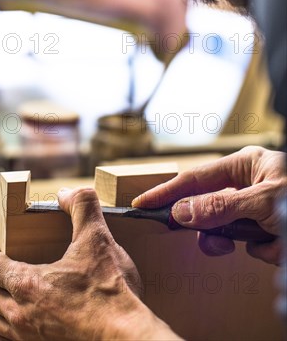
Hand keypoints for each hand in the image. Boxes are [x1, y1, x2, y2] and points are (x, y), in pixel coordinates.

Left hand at [0, 187, 179, 339]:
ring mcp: (23, 338)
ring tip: (11, 292)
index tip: (5, 246)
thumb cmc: (110, 291)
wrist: (125, 336)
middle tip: (8, 266)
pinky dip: (0, 328)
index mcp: (25, 282)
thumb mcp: (98, 239)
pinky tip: (19, 320)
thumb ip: (82, 207)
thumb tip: (65, 193)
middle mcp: (17, 314)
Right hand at [132, 146, 285, 264]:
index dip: (168, 191)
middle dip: (212, 226)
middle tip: (214, 241)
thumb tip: (182, 212)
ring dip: (242, 241)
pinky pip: (250, 245)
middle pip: (208, 205)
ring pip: (227, 230)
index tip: (142, 203)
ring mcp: (258, 208)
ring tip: (265, 241)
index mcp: (246, 165)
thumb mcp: (264, 200)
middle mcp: (249, 184)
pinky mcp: (268, 230)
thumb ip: (221, 206)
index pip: (196, 177)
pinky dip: (265, 250)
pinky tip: (280, 246)